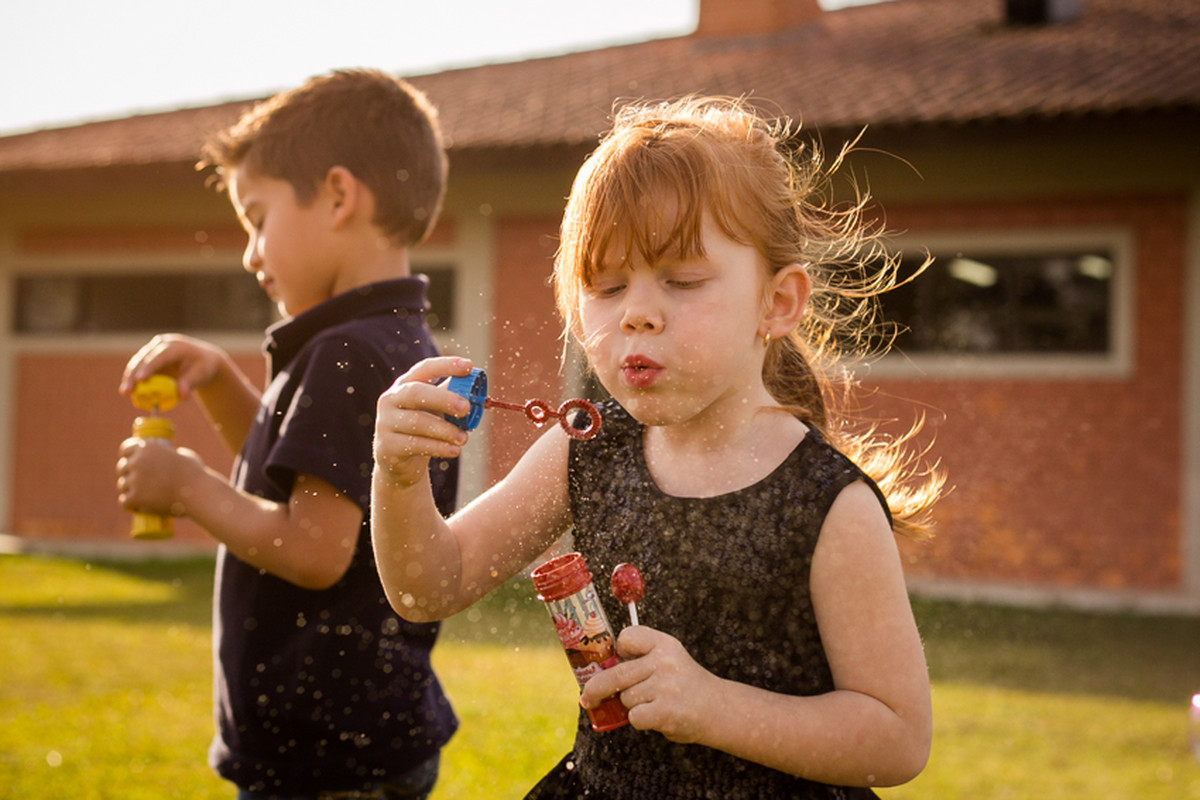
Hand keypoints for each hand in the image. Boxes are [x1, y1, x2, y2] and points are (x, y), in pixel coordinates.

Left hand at [116, 436, 202, 516]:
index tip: (131, 462)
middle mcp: (137, 461)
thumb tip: (169, 459)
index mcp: (146, 447)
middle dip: (128, 474)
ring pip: (123, 486)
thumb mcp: (182, 455)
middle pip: (122, 468)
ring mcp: (134, 480)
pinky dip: (130, 505)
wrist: (198, 491)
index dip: (127, 456)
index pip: (126, 450)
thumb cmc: (195, 474)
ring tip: (138, 496)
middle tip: (137, 482)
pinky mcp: (135, 497)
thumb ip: (170, 456)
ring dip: (129, 490)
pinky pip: (125, 501)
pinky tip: (134, 507)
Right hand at [118, 334, 227, 401]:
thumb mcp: (201, 375)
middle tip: (126, 391)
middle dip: (133, 375)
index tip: (140, 380)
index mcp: (176, 346)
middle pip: (144, 358)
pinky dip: (133, 378)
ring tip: (124, 392)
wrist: (202, 359)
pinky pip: (138, 367)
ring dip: (129, 377)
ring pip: (137, 362)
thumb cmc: (203, 367)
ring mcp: (153, 349)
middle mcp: (162, 344)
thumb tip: (182, 397)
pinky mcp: (148, 357)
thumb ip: (189, 384)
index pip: (160, 356)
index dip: (149, 367)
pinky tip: (128, 391)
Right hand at [374, 356, 475, 487]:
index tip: (468, 366)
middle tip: (466, 408)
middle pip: (416, 392)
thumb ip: (453, 399)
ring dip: (445, 430)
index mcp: (405, 384)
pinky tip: (454, 450)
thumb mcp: (436, 410)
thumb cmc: (422, 429)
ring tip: (464, 438)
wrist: (398, 462)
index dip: (446, 365)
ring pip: (418, 422)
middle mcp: (391, 399)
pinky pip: (415, 444)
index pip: (424, 369)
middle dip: (443, 398)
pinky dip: (439, 447)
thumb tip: (480, 394)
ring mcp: (386, 422)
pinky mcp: (387, 446)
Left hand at [579, 625, 721, 743]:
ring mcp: (666, 686)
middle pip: (616, 674)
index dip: (619, 650)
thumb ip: (641, 660)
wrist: (718, 709)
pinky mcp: (665, 711)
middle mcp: (665, 661)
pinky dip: (640, 721)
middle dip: (596, 689)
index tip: (617, 659)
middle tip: (587, 698)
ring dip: (633, 706)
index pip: (627, 637)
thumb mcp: (669, 660)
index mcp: (664, 644)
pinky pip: (634, 717)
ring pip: (626, 698)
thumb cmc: (685, 686)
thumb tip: (598, 673)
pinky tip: (657, 717)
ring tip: (655, 704)